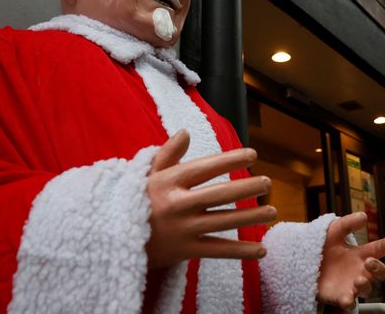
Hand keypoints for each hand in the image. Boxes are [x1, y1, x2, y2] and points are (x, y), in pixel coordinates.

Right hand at [144, 130, 276, 269]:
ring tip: (272, 211)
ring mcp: (182, 229)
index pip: (205, 167)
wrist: (112, 238)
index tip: (252, 155)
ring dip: (252, 217)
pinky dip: (241, 252)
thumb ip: (167, 154)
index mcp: (168, 182)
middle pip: (220, 194)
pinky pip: (218, 250)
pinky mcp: (185, 250)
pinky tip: (261, 250)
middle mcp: (177, 204)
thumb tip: (186, 133)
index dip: (230, 159)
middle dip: (247, 187)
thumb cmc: (135, 202)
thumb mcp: (147, 176)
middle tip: (267, 183)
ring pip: (224, 221)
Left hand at [317, 212, 384, 310]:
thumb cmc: (323, 246)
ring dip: (366, 285)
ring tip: (358, 279)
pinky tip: (347, 299)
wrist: (303, 261)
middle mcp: (359, 270)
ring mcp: (351, 284)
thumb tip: (363, 216)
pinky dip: (349, 302)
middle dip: (379, 268)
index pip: (377, 250)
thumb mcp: (333, 231)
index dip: (384, 246)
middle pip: (379, 273)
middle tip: (369, 261)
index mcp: (359, 254)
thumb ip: (347, 224)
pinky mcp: (340, 296)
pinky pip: (349, 303)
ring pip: (367, 289)